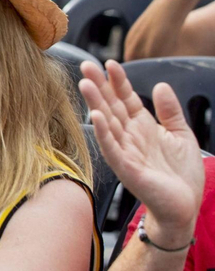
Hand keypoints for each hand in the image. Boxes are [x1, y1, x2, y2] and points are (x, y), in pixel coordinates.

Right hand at [79, 59, 205, 245]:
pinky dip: (103, 132)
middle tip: (86, 65)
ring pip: (107, 123)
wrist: (184, 206)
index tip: (110, 64)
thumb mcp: (182, 135)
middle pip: (111, 106)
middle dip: (99, 86)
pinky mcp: (127, 168)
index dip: (118, 81)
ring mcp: (126, 151)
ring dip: (95, 103)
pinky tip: (96, 117)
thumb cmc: (181, 175)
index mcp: (142, 127)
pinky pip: (112, 148)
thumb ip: (170, 111)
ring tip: (85, 84)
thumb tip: (161, 85)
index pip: (126, 99)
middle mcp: (130, 136)